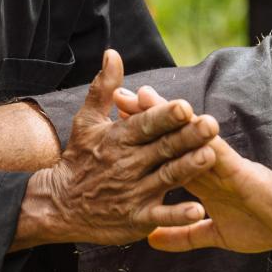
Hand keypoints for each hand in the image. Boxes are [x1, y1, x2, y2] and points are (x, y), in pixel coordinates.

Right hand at [13, 50, 216, 248]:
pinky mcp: (136, 218)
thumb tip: (113, 53)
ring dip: (188, 168)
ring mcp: (133, 192)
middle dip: (188, 136)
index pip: (145, 124)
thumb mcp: (86, 121)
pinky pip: (160, 216)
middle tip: (211, 124)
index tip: (184, 105)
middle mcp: (127, 164)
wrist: (59, 205)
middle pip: (163, 148)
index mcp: (118, 138)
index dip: (164, 115)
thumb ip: (104, 88)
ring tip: (210, 156)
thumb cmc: (79, 158)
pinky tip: (198, 210)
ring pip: (166, 177)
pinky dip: (178, 214)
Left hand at [114, 85, 271, 253]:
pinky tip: (187, 120)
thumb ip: (183, 235)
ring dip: (166, 115)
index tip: (111, 123)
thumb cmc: (262, 224)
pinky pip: (217, 151)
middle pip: (168, 136)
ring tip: (142, 94)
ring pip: (188, 134)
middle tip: (115, 94)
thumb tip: (151, 239)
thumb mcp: (215, 235)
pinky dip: (202, 137)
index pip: (161, 153)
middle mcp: (205, 166)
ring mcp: (220, 164)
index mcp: (198, 178)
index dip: (138, 139)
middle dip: (143, 117)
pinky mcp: (238, 170)